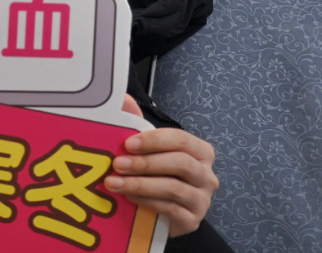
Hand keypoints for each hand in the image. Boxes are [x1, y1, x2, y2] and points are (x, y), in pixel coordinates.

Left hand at [109, 94, 217, 236]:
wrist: (165, 213)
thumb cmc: (159, 175)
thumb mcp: (150, 149)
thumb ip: (138, 123)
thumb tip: (124, 100)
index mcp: (200, 151)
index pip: (181, 140)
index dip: (154, 140)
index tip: (128, 144)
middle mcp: (206, 174)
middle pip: (180, 163)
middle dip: (145, 163)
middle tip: (117, 164)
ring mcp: (202, 199)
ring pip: (174, 188)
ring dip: (140, 184)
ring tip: (114, 183)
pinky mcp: (193, 221)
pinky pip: (170, 209)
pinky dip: (146, 202)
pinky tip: (128, 198)